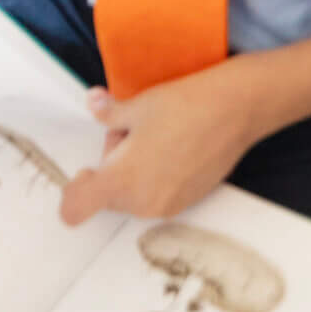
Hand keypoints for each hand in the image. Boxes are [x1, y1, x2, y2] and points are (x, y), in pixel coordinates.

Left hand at [58, 69, 261, 225]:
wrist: (237, 109)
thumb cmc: (184, 105)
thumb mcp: (138, 106)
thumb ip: (108, 114)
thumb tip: (93, 104)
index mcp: (121, 181)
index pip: (76, 207)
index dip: (74, 190)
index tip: (86, 169)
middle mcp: (143, 203)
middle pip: (108, 196)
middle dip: (112, 168)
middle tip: (130, 133)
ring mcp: (168, 205)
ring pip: (134, 195)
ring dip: (135, 172)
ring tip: (157, 137)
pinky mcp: (189, 201)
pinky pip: (158, 195)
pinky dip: (157, 176)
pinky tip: (175, 146)